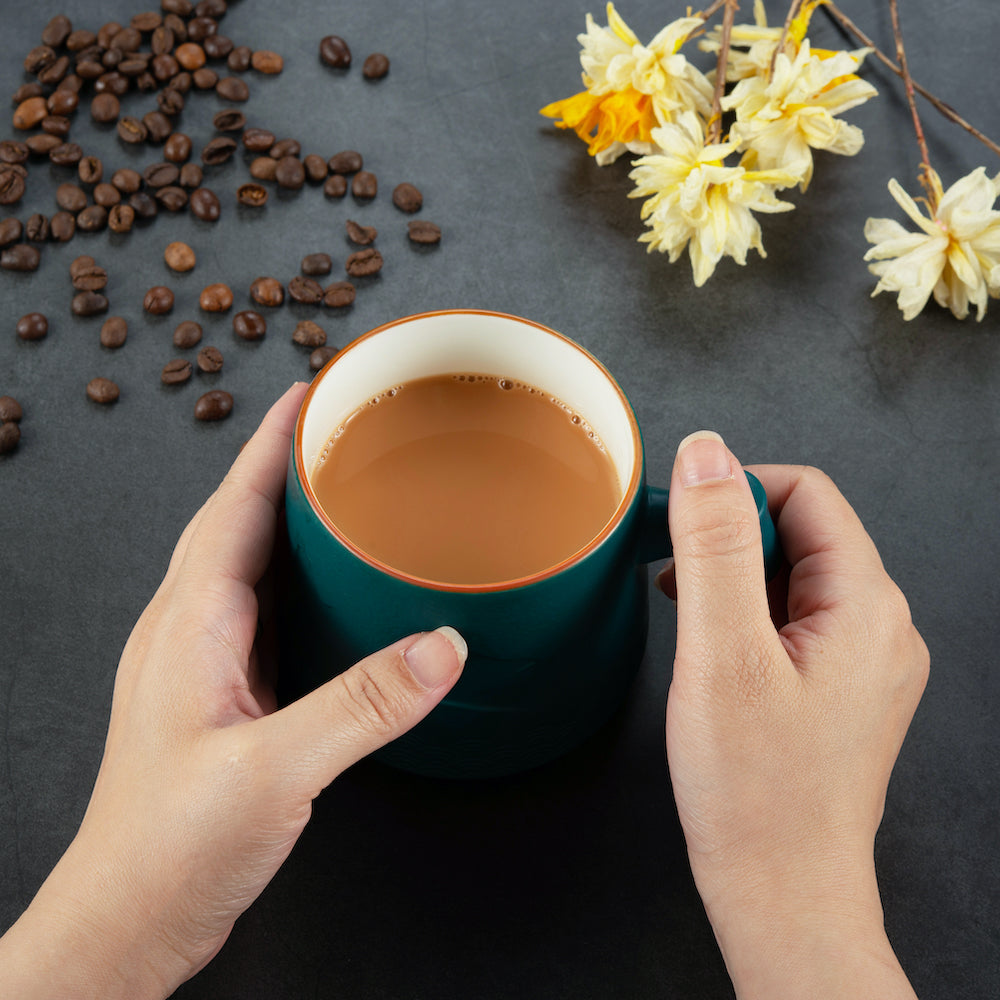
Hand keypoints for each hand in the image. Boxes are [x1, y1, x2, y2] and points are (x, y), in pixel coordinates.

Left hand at [0, 383, 466, 998]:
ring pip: (247, 563)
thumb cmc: (171, 848)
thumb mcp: (275, 770)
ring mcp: (200, 664)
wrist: (127, 918)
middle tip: (337, 428)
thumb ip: (363, 705)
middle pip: (238, 521)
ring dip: (287, 517)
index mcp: (192, 625)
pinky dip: (295, 577)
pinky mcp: (219, 695)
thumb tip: (441, 646)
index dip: (271, 445)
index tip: (308, 392)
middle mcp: (188, 631)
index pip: (233, 506)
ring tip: (338, 491)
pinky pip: (261, 609)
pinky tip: (328, 589)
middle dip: (283, 465)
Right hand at [659, 431, 927, 999]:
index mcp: (866, 605)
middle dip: (729, 540)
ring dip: (732, 579)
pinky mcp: (840, 687)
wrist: (782, 891)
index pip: (805, 491)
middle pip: (800, 531)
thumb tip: (706, 454)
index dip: (735, 492)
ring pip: (792, 575)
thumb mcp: (721, 653)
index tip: (681, 526)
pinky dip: (745, 615)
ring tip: (689, 621)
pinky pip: (793, 618)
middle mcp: (879, 626)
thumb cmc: (755, 791)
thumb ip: (715, 545)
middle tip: (677, 584)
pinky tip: (711, 646)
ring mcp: (863, 660)